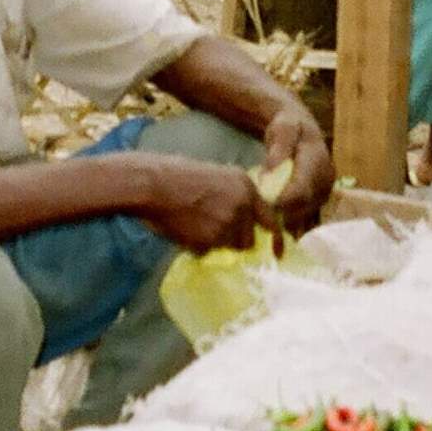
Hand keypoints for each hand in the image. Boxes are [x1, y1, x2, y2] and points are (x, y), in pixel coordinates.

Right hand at [134, 158, 272, 253]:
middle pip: (248, 239)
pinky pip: (207, 252)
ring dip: (214, 243)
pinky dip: (197, 246)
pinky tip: (184, 229)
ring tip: (193, 224)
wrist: (153, 184)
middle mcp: (243, 205)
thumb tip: (244, 223)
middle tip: (210, 228)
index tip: (278, 253)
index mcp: (246, 186)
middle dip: (233, 240)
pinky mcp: (210, 239)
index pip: (270, 219)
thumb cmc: (177, 177)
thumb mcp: (216, 177)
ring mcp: (227, 223)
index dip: (275, 239)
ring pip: (227, 247)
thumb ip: (235, 197)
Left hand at [260, 108, 334, 241]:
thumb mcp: (282, 128)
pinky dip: (290, 223)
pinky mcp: (320, 200)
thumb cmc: (288, 127)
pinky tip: (274, 227)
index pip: (302, 189)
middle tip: (259, 215)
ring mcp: (325, 191)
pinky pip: (306, 217)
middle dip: (282, 213)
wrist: (301, 130)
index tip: (263, 204)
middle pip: (304, 206)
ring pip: (305, 215)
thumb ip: (279, 147)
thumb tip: (274, 170)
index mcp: (318, 160)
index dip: (283, 201)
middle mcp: (326, 178)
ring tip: (265, 219)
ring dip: (285, 221)